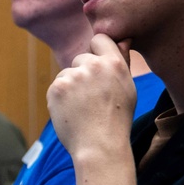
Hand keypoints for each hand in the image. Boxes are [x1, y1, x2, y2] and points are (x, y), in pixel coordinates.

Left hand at [47, 34, 136, 159]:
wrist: (99, 146)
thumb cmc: (117, 119)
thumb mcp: (127, 88)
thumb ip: (122, 61)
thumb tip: (123, 39)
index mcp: (113, 63)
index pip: (100, 38)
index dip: (97, 50)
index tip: (97, 65)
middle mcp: (93, 66)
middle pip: (80, 58)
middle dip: (83, 73)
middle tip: (91, 98)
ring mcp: (73, 76)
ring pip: (67, 73)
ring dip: (71, 86)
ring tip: (82, 108)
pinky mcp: (57, 87)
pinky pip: (56, 86)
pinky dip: (60, 98)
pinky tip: (71, 112)